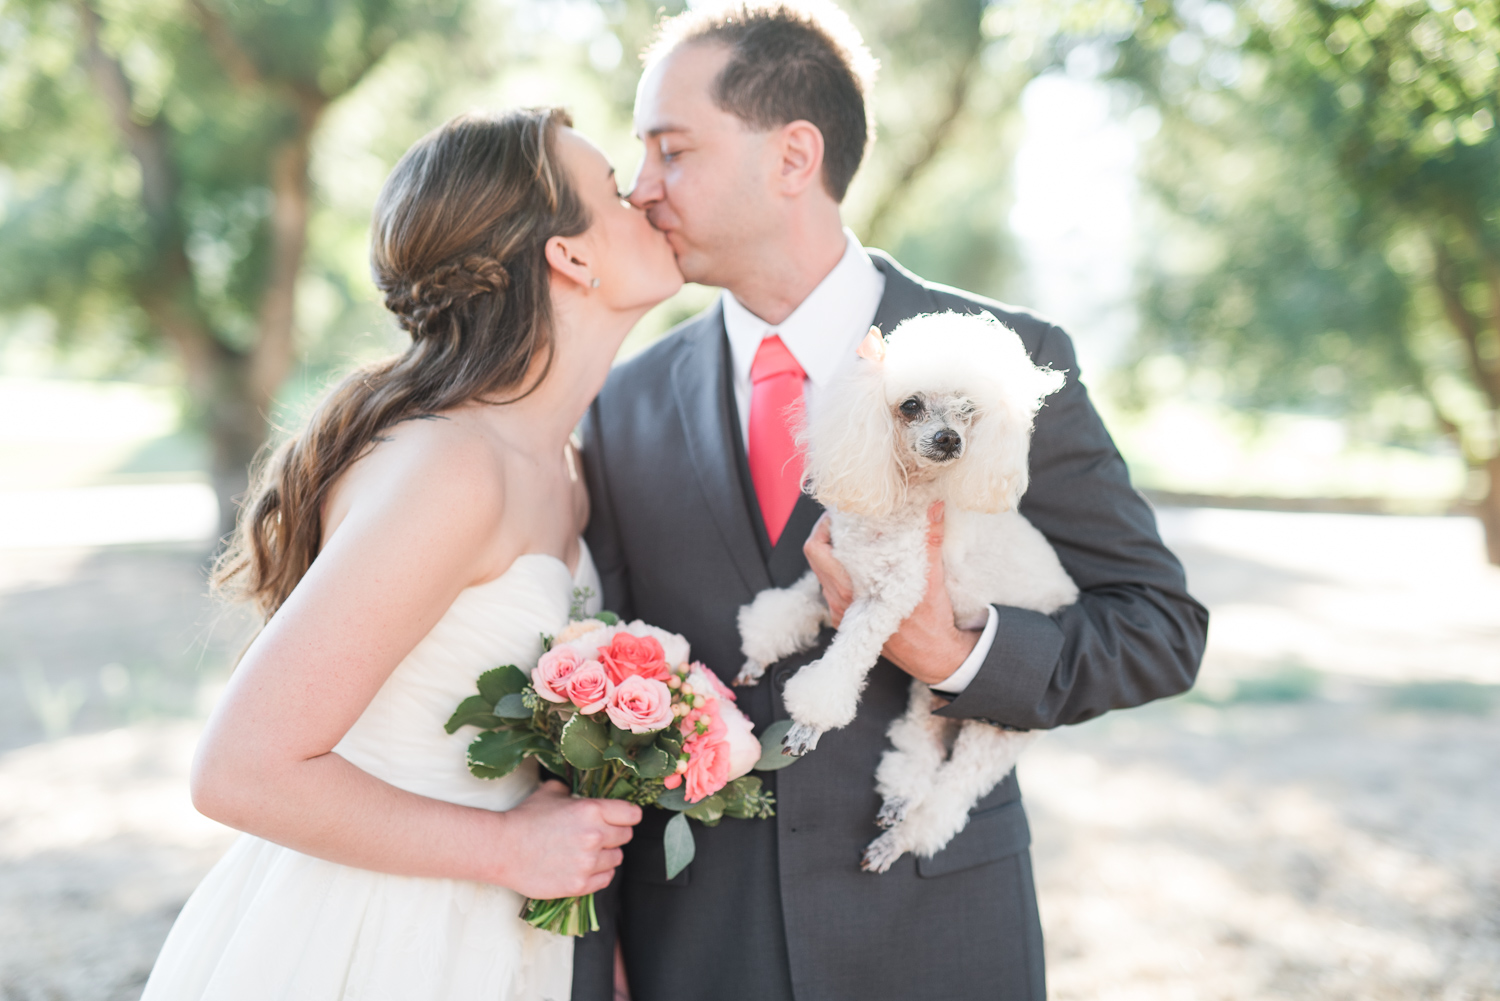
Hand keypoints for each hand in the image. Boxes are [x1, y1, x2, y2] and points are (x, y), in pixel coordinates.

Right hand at [489, 780, 640, 897]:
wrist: (502, 849)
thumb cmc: (525, 819)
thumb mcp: (550, 793)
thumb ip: (573, 790)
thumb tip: (581, 790)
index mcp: (592, 810)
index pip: (632, 815)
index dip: (626, 816)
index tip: (620, 819)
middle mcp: (595, 836)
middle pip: (626, 837)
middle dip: (614, 834)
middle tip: (597, 835)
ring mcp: (588, 862)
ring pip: (617, 859)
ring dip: (606, 855)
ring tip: (586, 852)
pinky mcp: (579, 884)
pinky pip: (606, 879)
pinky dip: (598, 873)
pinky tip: (583, 867)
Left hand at [803, 502, 980, 686]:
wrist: (933, 656)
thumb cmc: (929, 622)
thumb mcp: (930, 578)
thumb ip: (929, 538)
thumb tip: (934, 506)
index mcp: (850, 590)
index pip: (816, 550)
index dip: (823, 526)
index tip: (840, 512)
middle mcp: (839, 602)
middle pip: (816, 557)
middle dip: (829, 535)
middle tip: (848, 520)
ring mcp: (841, 612)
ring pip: (824, 573)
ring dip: (835, 554)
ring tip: (856, 538)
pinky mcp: (847, 621)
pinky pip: (834, 588)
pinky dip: (842, 572)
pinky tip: (863, 565)